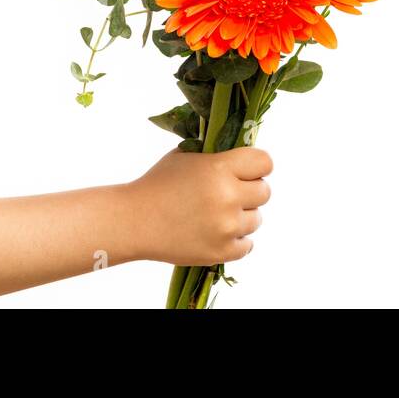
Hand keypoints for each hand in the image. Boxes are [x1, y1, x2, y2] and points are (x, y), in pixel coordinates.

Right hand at [124, 146, 272, 265]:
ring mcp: (226, 227)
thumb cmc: (159, 183)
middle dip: (249, 190)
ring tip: (217, 214)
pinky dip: (236, 240)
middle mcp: (227, 197)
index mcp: (220, 168)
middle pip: (264, 192)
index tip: (247, 170)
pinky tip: (218, 232)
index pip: (265, 162)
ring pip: (257, 219)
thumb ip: (217, 152)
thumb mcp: (186, 155)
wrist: (134, 220)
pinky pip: (247, 245)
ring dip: (242, 216)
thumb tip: (245, 147)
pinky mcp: (221, 252)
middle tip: (230, 193)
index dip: (257, 166)